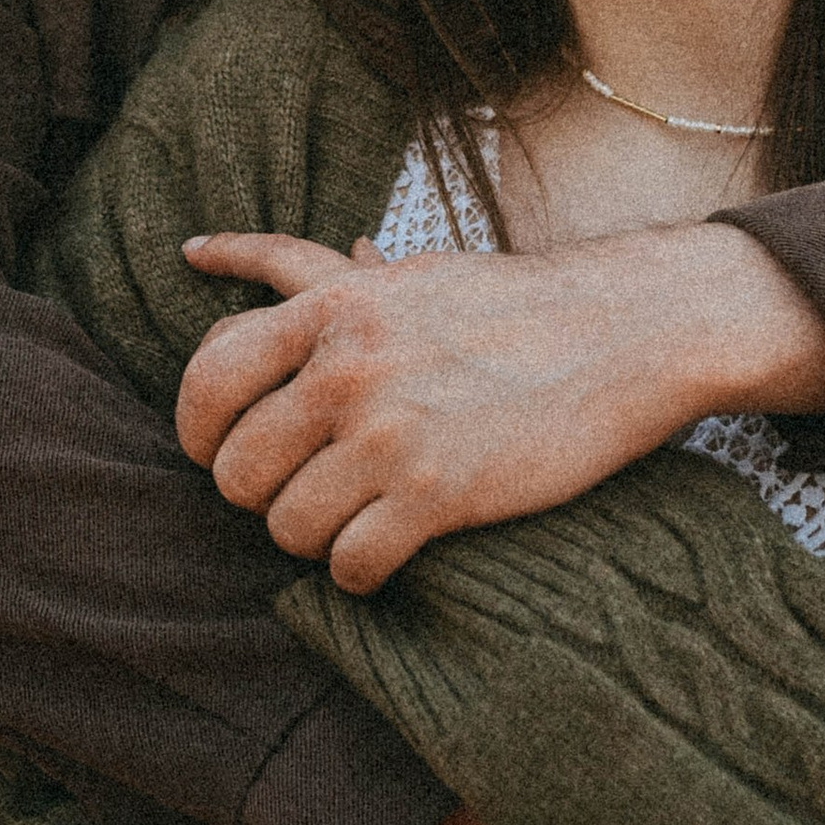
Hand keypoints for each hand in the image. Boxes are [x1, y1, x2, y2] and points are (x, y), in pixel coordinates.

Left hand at [178, 221, 824, 592]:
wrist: (624, 330)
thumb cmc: (512, 304)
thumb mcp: (403, 274)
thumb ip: (304, 280)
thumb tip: (204, 252)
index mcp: (331, 309)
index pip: (207, 377)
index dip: (200, 429)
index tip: (221, 449)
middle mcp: (348, 369)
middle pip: (236, 471)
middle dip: (261, 494)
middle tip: (302, 491)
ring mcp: (390, 433)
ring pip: (285, 527)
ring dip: (312, 537)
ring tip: (348, 521)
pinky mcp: (437, 494)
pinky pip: (348, 565)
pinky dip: (358, 572)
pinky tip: (384, 553)